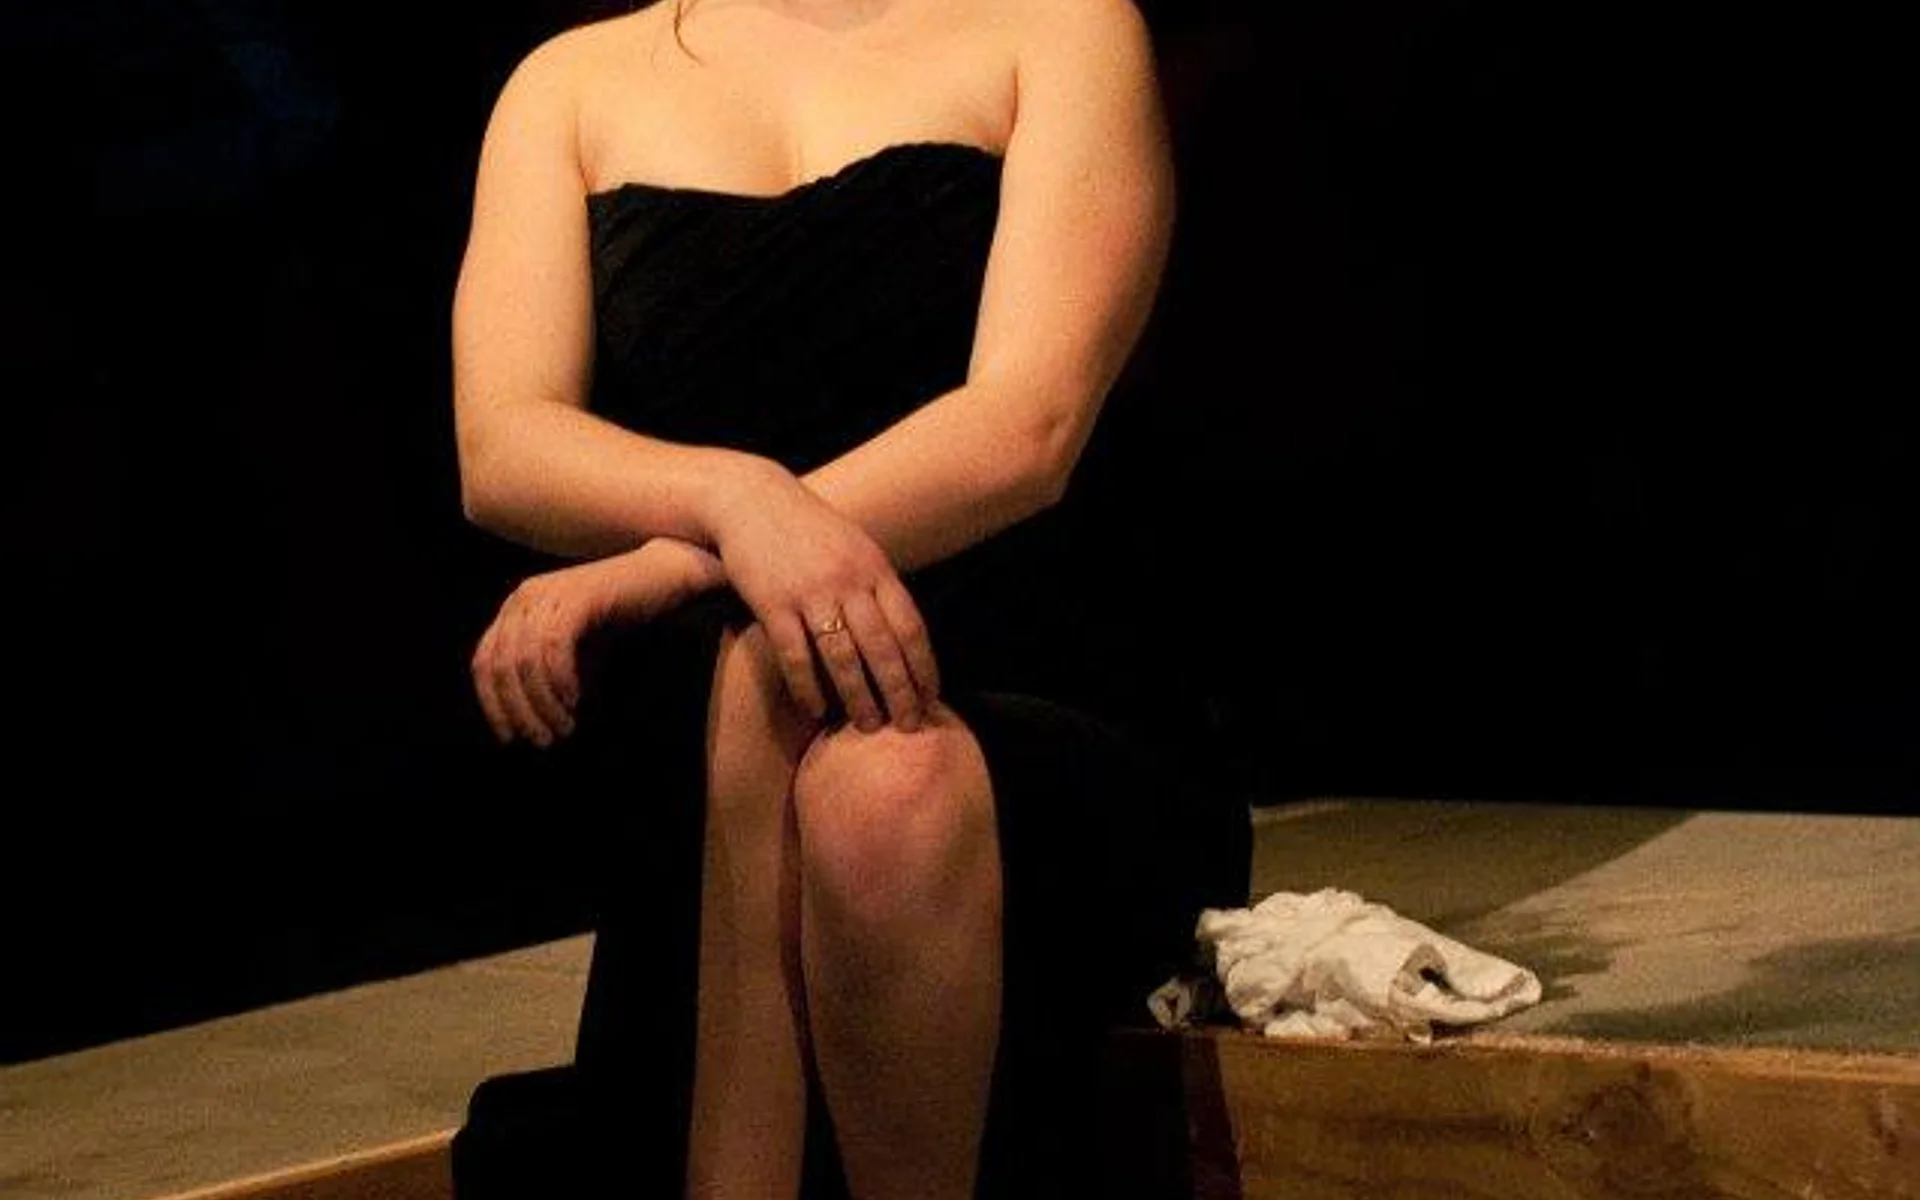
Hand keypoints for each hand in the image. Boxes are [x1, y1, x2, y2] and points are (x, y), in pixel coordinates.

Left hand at [472, 538, 723, 746]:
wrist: (663, 577)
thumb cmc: (619, 616)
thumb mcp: (576, 651)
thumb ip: (549, 676)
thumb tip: (533, 722)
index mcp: (516, 609)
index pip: (483, 662)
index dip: (493, 704)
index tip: (510, 738)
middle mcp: (524, 598)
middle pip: (499, 665)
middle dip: (519, 711)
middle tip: (542, 740)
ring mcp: (548, 594)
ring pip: (525, 661)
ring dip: (542, 703)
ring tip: (563, 728)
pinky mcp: (576, 598)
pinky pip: (554, 648)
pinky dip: (560, 680)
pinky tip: (575, 701)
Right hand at [709, 459, 939, 731]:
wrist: (751, 499)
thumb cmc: (808, 529)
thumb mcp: (855, 546)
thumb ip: (878, 586)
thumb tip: (906, 634)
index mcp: (875, 568)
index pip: (911, 627)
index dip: (924, 666)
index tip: (931, 698)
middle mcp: (848, 581)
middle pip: (883, 648)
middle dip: (900, 692)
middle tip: (909, 725)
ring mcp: (810, 592)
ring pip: (843, 657)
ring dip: (859, 697)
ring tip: (868, 726)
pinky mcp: (773, 603)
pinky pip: (795, 655)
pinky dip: (808, 687)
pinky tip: (816, 710)